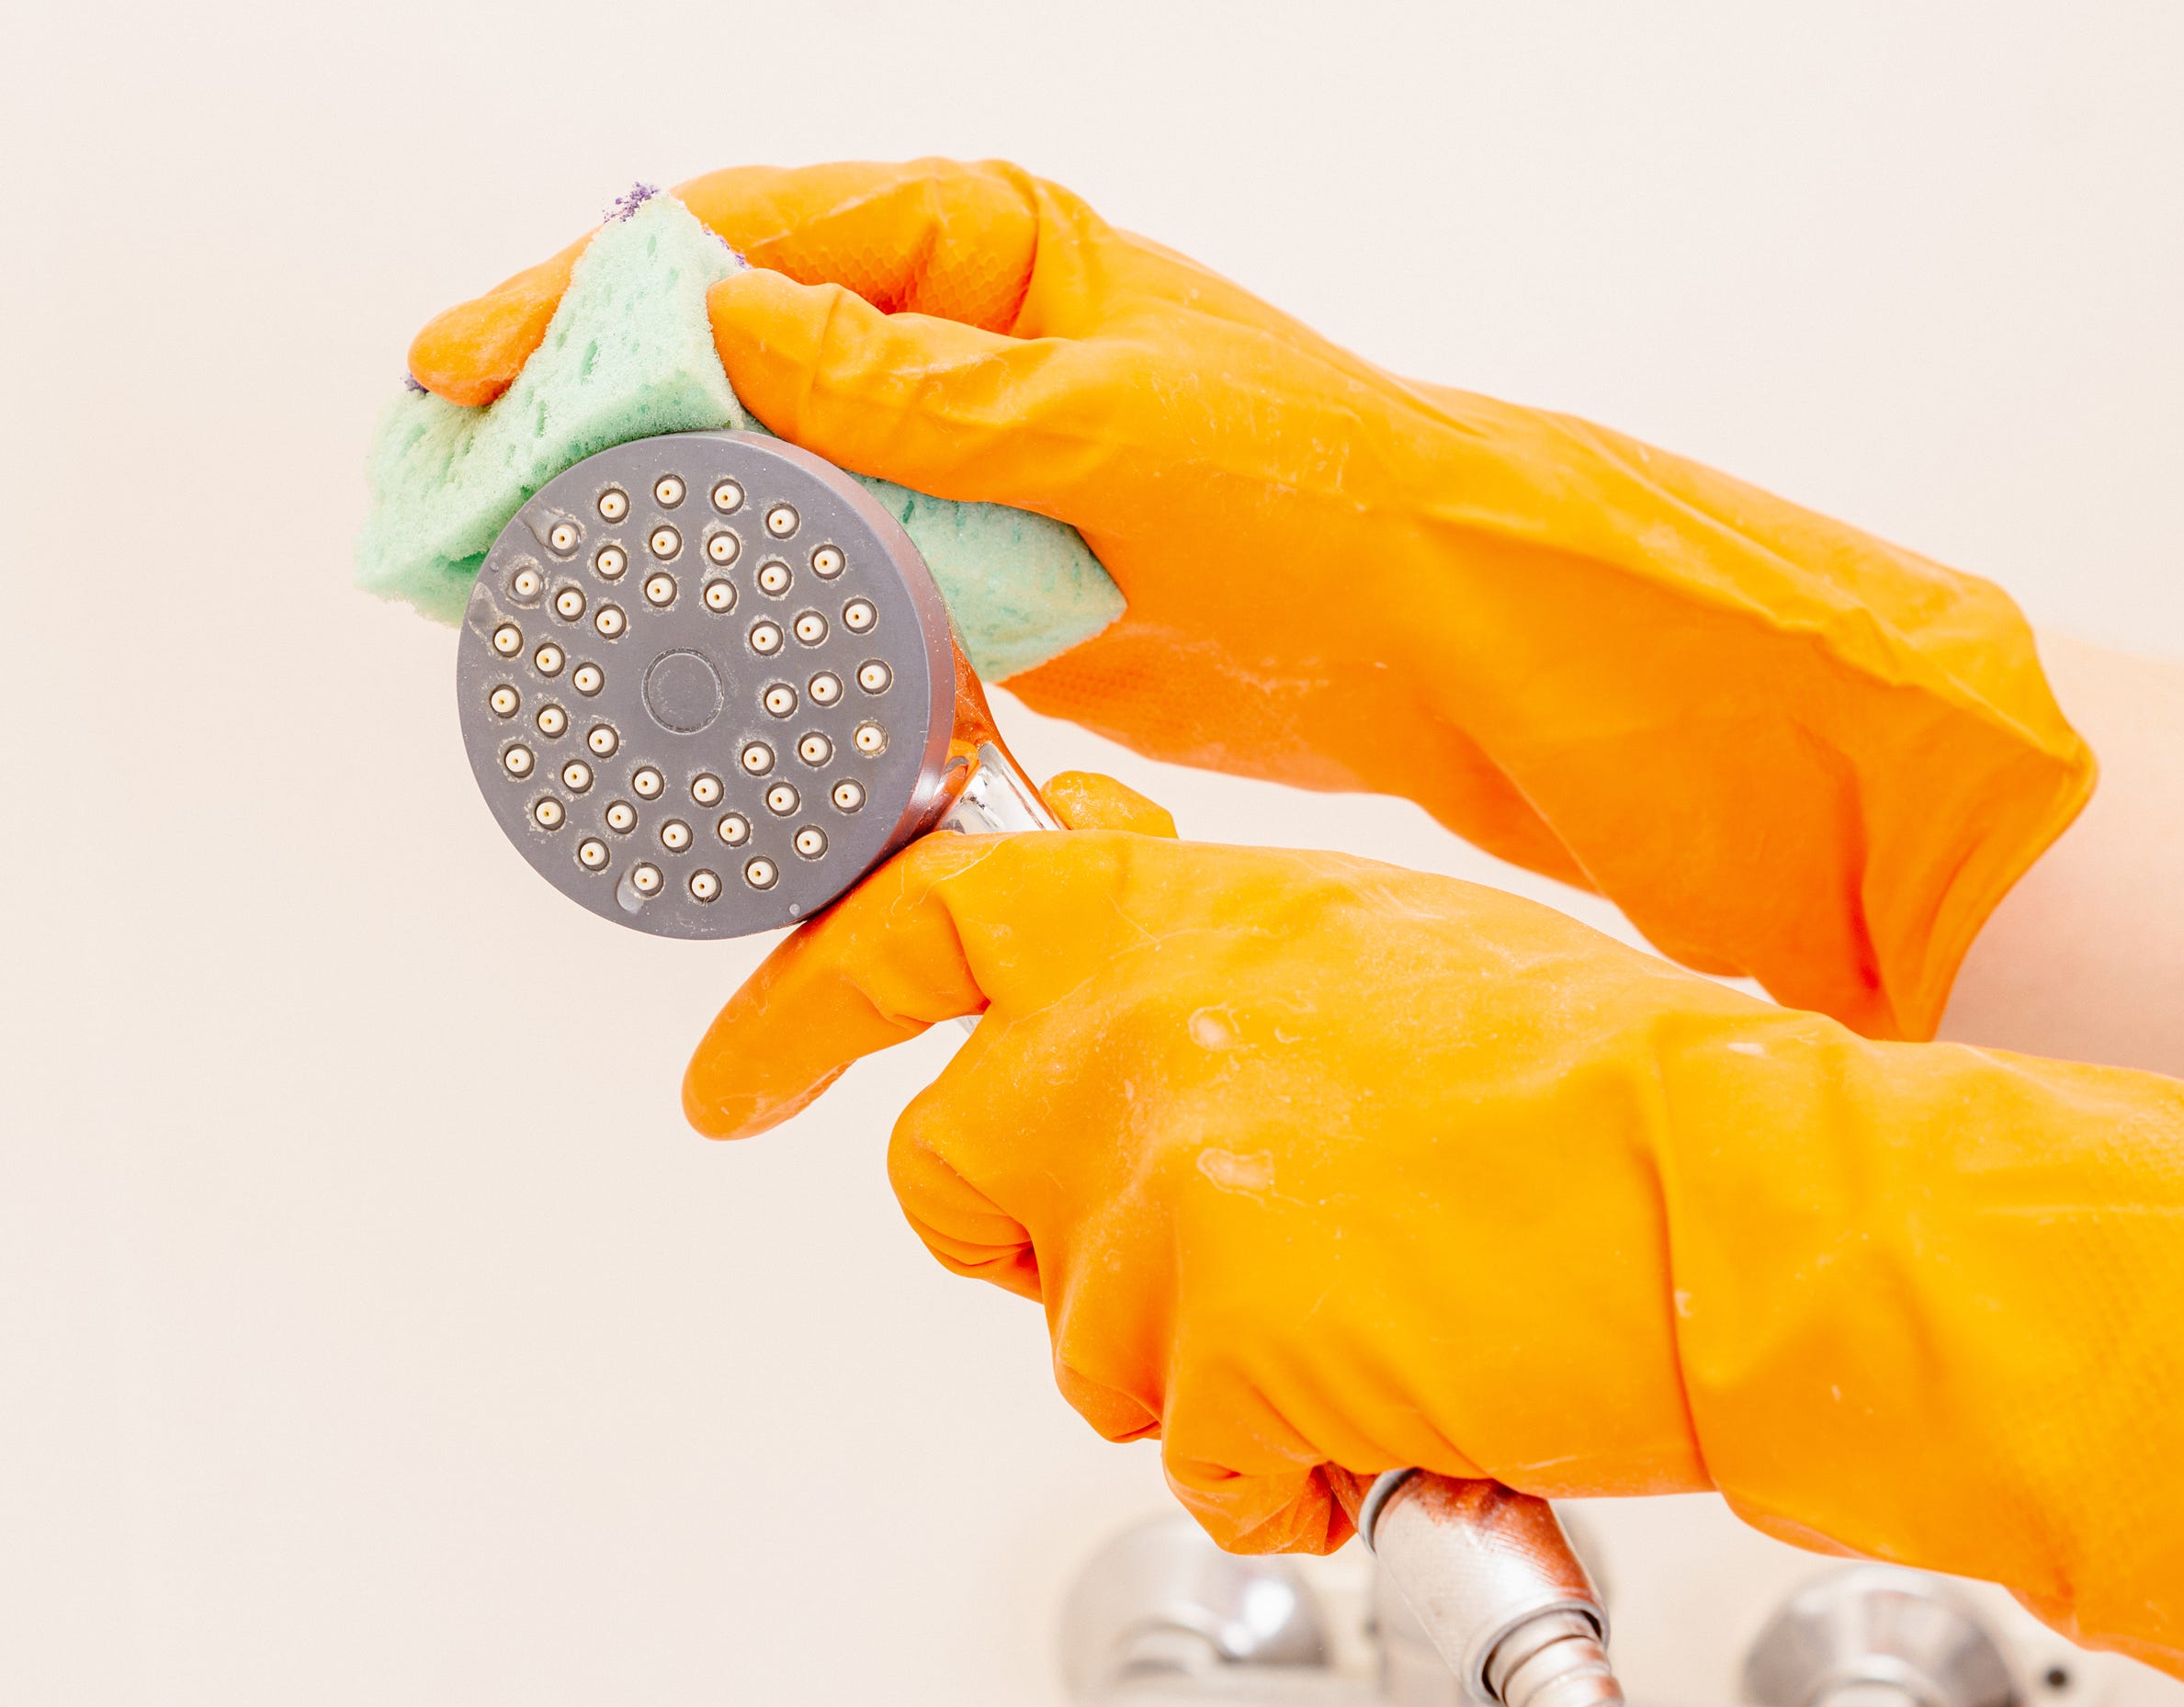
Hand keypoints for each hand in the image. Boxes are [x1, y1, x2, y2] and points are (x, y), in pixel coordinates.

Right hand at [410, 159, 2090, 1039]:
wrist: (1430, 636)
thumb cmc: (1314, 486)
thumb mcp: (1112, 418)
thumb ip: (914, 388)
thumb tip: (714, 321)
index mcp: (980, 248)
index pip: (738, 246)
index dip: (585, 302)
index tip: (464, 368)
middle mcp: (951, 349)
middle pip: (717, 376)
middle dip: (588, 439)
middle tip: (459, 519)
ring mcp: (954, 477)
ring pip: (762, 504)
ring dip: (659, 558)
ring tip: (530, 614)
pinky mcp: (975, 592)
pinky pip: (836, 610)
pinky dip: (765, 648)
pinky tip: (685, 688)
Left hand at [685, 813, 2183, 1706]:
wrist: (1732, 1196)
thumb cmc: (1588, 1072)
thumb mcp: (1362, 945)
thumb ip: (1200, 957)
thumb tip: (1105, 978)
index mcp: (1161, 914)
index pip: (908, 929)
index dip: (801, 1007)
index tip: (738, 1072)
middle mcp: (1126, 1039)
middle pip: (948, 1168)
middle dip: (1027, 1233)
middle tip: (1156, 1256)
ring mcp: (1158, 1197)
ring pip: (1075, 1334)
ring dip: (1189, 1356)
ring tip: (1352, 1317)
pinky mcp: (1217, 1350)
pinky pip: (1180, 1455)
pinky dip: (1269, 1466)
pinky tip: (1381, 1410)